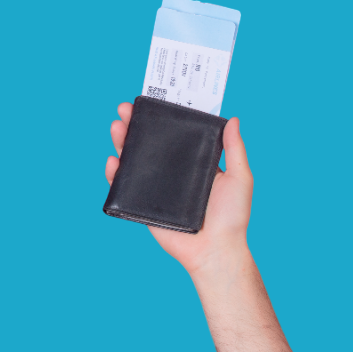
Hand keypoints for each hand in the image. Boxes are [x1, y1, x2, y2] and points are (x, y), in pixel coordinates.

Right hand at [105, 102, 253, 275]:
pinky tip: (113, 161)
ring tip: (117, 127)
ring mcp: (157, 189)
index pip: (175, 136)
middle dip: (135, 125)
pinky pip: (124, 188)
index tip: (151, 101)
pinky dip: (115, 174)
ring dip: (122, 142)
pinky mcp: (144, 206)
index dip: (161, 119)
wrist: (216, 250)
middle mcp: (174, 174)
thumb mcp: (239, 177)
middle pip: (150, 144)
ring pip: (134, 161)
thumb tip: (233, 118)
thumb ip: (234, 150)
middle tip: (125, 109)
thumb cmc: (233, 216)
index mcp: (195, 165)